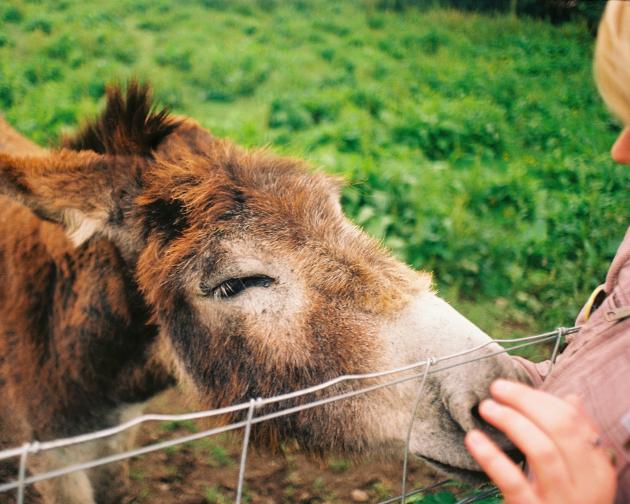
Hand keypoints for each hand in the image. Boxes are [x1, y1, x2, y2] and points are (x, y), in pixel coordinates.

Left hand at [465, 379, 616, 503]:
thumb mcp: (578, 475)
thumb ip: (575, 437)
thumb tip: (571, 398)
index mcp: (597, 470)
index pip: (573, 421)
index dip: (540, 398)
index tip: (513, 387)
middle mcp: (585, 485)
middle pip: (560, 429)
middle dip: (526, 402)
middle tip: (497, 389)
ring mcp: (560, 502)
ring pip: (541, 450)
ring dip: (511, 422)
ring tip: (486, 408)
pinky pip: (512, 481)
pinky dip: (491, 456)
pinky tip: (474, 438)